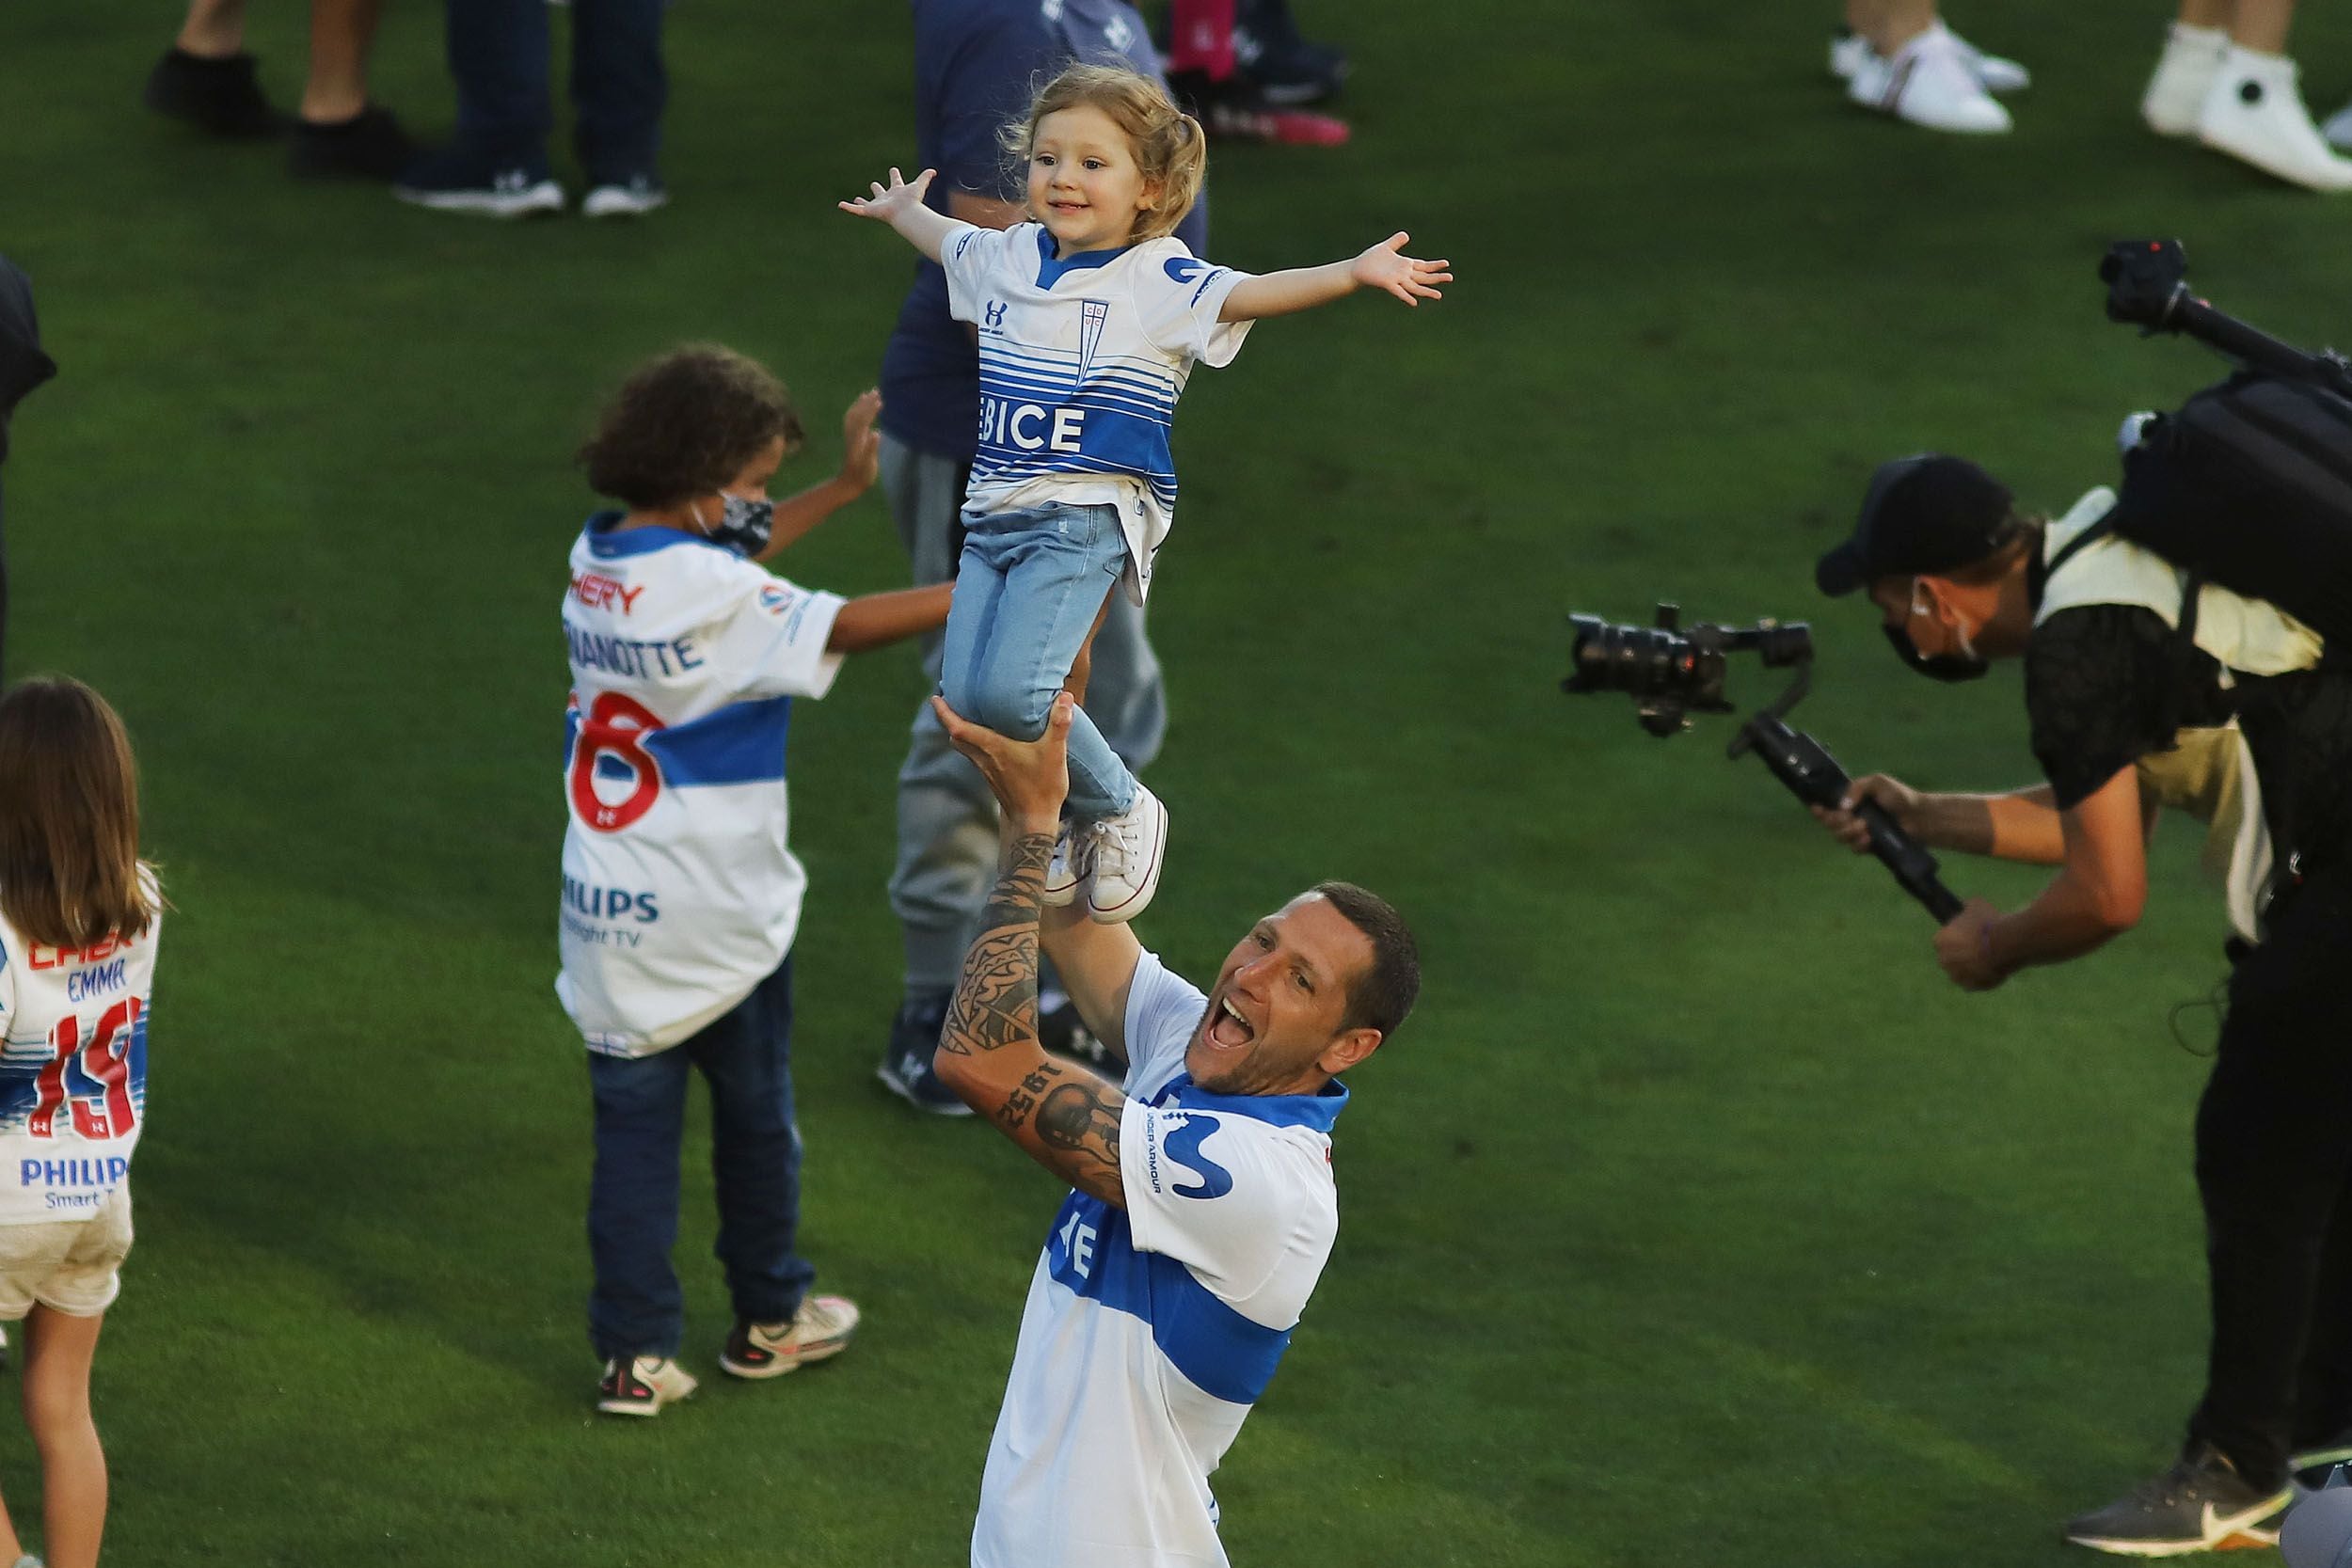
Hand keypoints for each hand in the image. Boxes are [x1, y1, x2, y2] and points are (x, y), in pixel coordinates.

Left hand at [837, 389, 882, 492]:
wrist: (849, 483)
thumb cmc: (862, 476)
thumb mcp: (869, 464)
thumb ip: (872, 448)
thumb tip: (877, 433)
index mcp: (858, 440)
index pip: (864, 420)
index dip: (871, 409)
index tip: (880, 399)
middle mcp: (852, 435)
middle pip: (858, 414)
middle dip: (867, 402)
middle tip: (876, 391)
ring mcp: (850, 437)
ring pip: (853, 416)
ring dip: (860, 404)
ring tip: (867, 394)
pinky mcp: (851, 439)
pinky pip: (852, 421)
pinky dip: (857, 411)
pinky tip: (862, 410)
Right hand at [838, 167, 936, 223]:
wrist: (906, 214)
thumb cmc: (912, 201)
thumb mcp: (919, 185)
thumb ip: (926, 177)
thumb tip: (934, 171)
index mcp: (897, 192)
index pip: (896, 182)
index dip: (895, 176)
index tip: (893, 169)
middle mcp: (887, 199)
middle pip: (881, 192)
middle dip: (877, 190)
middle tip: (873, 185)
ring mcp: (878, 206)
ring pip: (868, 203)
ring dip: (862, 202)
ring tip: (856, 200)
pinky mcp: (870, 211)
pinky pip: (857, 210)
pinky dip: (848, 207)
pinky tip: (840, 205)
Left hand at [932, 691, 1070, 832]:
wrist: (1034, 822)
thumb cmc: (1042, 787)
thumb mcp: (1054, 753)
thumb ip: (1059, 724)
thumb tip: (1066, 696)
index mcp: (993, 748)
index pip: (958, 728)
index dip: (944, 712)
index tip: (935, 698)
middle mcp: (984, 759)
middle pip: (956, 737)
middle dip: (949, 719)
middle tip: (949, 701)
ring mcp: (987, 771)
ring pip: (964, 748)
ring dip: (961, 732)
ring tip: (967, 717)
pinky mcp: (994, 779)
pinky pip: (976, 757)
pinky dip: (974, 745)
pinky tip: (988, 741)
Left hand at [1351, 232, 1451, 305]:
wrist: (1357, 269)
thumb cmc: (1371, 259)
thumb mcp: (1386, 247)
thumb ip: (1396, 242)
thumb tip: (1406, 235)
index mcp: (1405, 265)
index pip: (1423, 265)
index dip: (1434, 265)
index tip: (1447, 263)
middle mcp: (1403, 274)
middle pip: (1423, 277)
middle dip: (1436, 278)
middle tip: (1451, 278)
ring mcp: (1397, 280)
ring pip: (1415, 287)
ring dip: (1427, 291)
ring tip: (1439, 296)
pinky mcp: (1387, 284)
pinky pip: (1399, 291)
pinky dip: (1406, 296)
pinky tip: (1415, 302)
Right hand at [1807, 774, 1920, 853]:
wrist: (1919, 816)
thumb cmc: (1900, 796)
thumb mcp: (1877, 783)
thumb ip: (1857, 788)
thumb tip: (1842, 806)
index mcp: (1850, 801)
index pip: (1828, 806)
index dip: (1819, 809)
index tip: (1817, 809)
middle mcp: (1851, 817)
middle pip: (1830, 823)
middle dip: (1836, 821)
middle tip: (1849, 818)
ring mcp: (1859, 832)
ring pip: (1840, 836)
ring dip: (1848, 832)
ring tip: (1864, 828)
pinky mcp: (1869, 846)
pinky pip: (1854, 848)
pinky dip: (1858, 843)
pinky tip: (1868, 839)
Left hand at [1932, 897, 2007, 990]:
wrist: (2005, 945)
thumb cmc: (1989, 923)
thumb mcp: (1977, 905)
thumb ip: (1968, 908)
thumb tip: (1967, 906)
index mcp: (1940, 941)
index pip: (1942, 940)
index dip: (1955, 937)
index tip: (1967, 935)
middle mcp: (1944, 960)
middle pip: (1950, 957)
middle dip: (1961, 953)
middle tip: (1978, 947)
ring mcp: (1956, 975)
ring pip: (1961, 971)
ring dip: (1970, 967)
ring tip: (1987, 958)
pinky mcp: (1971, 986)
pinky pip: (1974, 982)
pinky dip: (1981, 977)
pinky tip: (1991, 969)